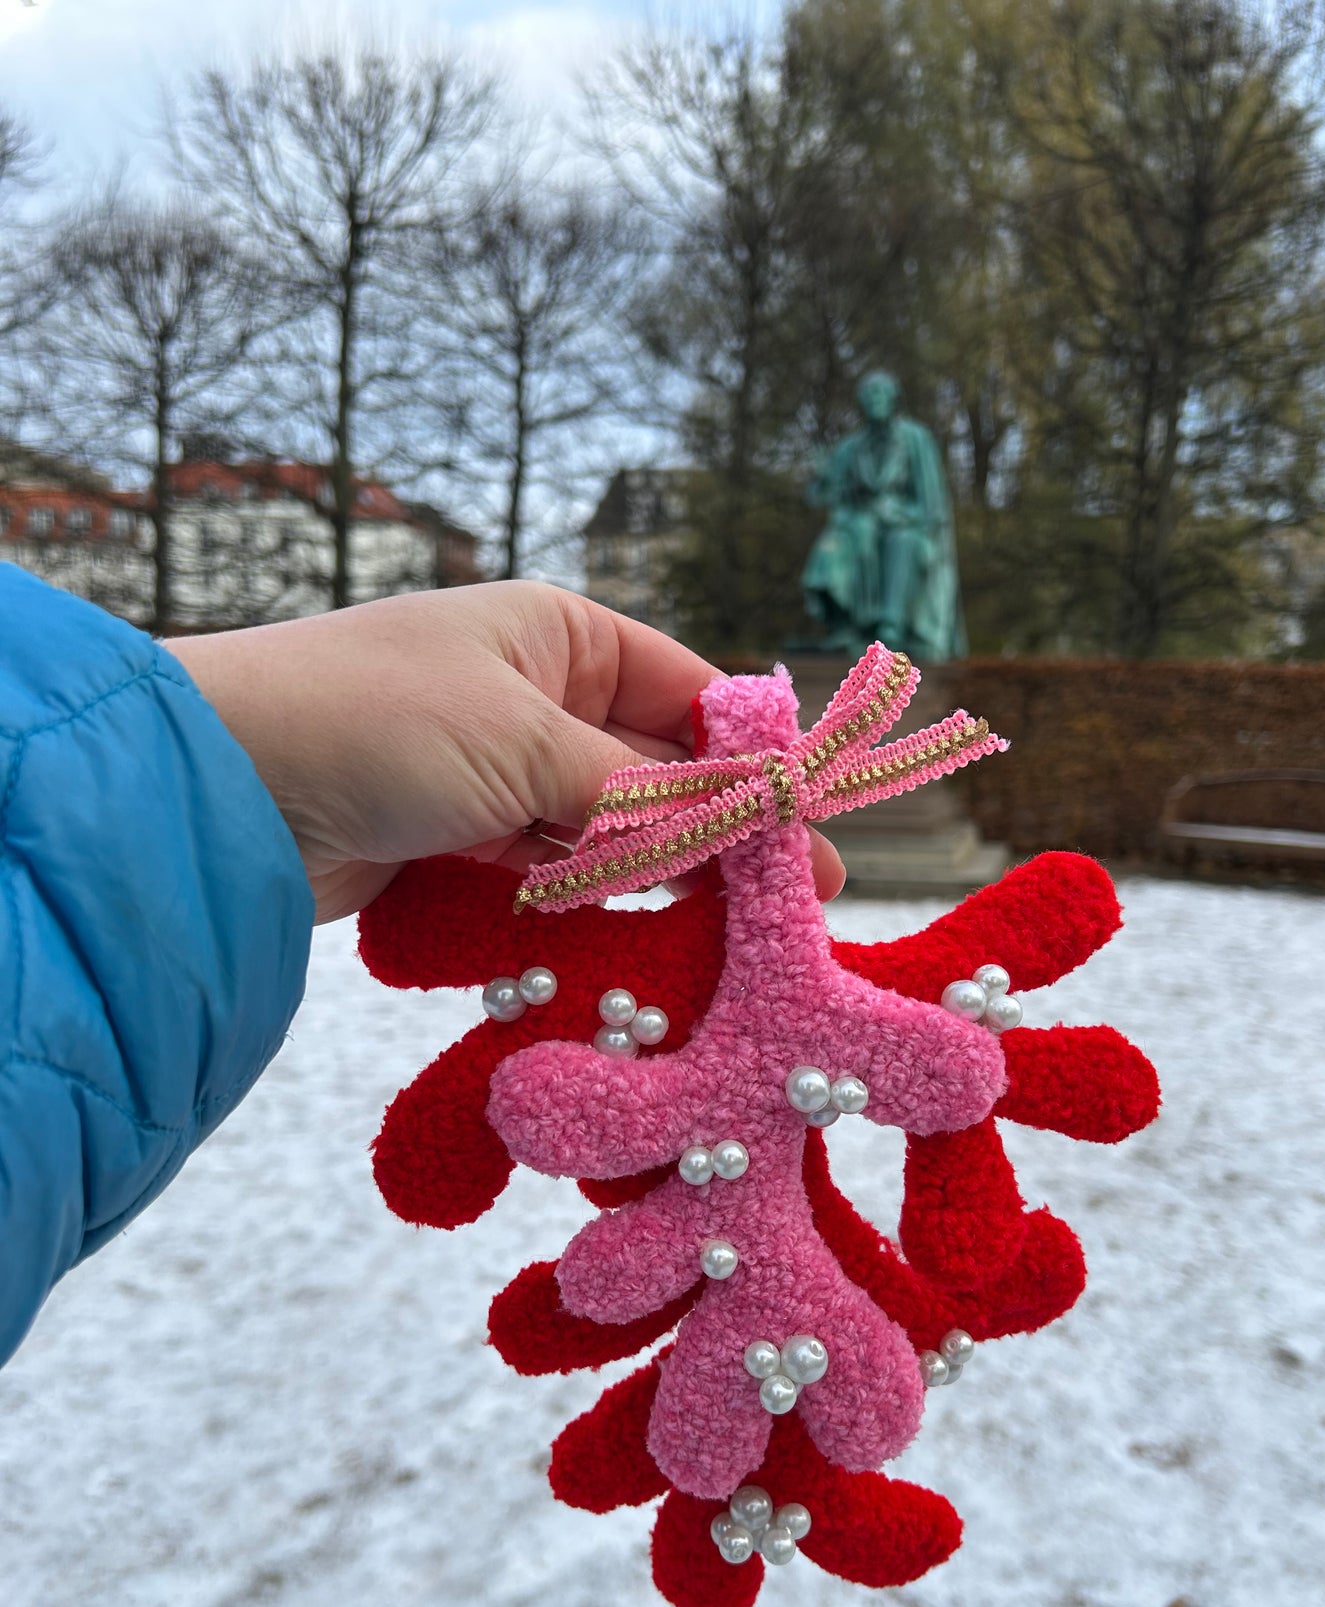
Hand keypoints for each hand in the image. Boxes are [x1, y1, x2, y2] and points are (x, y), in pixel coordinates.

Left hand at [170, 581, 845, 923]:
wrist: (216, 787)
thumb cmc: (372, 721)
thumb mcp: (528, 746)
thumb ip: (647, 797)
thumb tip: (761, 823)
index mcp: (560, 637)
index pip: (691, 697)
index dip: (754, 766)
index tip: (810, 838)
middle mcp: (534, 697)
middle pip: (655, 775)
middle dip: (714, 840)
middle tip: (791, 917)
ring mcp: (494, 774)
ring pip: (605, 837)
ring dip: (654, 886)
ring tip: (728, 949)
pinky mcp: (455, 846)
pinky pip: (548, 881)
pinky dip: (587, 913)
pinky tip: (639, 952)